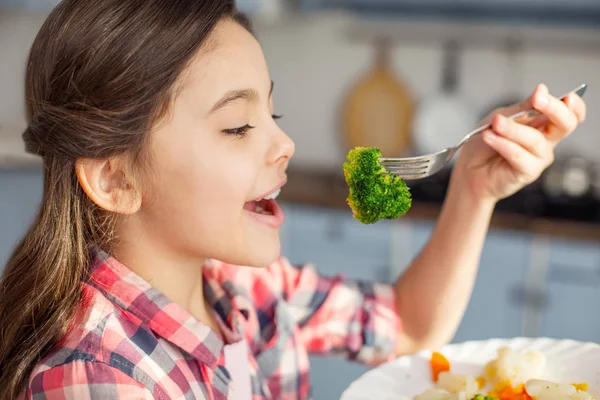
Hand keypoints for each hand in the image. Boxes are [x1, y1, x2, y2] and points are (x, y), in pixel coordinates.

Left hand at [453, 83, 586, 201]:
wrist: (468, 170)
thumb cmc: (485, 144)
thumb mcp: (501, 117)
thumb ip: (523, 108)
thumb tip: (542, 91)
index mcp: (543, 124)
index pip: (570, 113)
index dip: (571, 104)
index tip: (554, 93)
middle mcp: (546, 141)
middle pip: (566, 125)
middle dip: (554, 109)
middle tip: (537, 99)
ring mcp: (539, 158)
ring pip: (535, 139)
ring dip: (513, 128)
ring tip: (495, 123)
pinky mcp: (528, 172)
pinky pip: (519, 155)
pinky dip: (503, 144)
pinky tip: (489, 137)